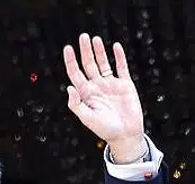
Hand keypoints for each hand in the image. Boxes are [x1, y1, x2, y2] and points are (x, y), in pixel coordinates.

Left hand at [62, 34, 144, 161]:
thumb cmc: (105, 129)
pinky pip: (121, 67)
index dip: (71, 61)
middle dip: (85, 51)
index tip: (68, 48)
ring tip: (95, 39)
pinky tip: (115, 46)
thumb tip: (68, 87)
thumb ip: (76, 104)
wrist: (126, 135)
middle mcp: (97, 87)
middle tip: (83, 37)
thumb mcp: (87, 118)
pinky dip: (119, 57)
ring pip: (103, 63)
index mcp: (86, 94)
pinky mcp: (125, 84)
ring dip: (99, 51)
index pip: (76, 74)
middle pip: (89, 64)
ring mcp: (111, 84)